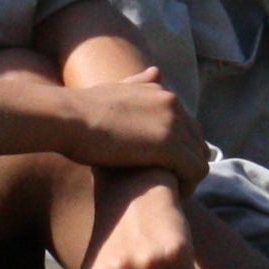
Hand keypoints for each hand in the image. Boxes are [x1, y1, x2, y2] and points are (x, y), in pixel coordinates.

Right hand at [54, 70, 208, 185]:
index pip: (187, 124)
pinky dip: (189, 187)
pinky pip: (196, 171)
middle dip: (187, 163)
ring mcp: (174, 124)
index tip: (163, 166)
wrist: (68, 118)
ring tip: (172, 193)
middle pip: (198, 141)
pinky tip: (173, 197)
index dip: (179, 148)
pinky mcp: (171, 147)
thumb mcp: (114, 89)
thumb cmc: (81, 109)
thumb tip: (157, 71)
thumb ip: (138, 83)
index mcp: (161, 92)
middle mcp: (173, 104)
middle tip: (169, 183)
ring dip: (189, 177)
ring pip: (201, 157)